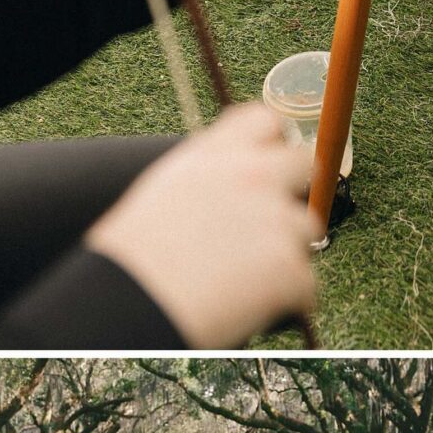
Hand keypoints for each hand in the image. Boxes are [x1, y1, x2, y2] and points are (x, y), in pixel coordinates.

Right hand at [85, 102, 319, 345]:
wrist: (127, 305)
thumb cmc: (131, 257)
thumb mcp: (163, 190)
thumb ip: (207, 176)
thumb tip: (231, 187)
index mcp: (215, 152)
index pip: (264, 120)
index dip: (269, 145)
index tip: (263, 169)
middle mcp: (252, 175)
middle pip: (302, 165)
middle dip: (289, 193)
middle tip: (267, 229)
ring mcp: (276, 219)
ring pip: (305, 229)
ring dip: (286, 252)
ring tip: (245, 281)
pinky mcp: (290, 267)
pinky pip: (305, 286)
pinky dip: (287, 302)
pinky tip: (251, 311)